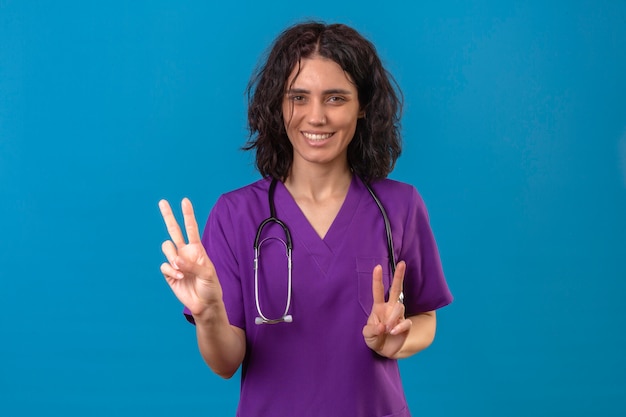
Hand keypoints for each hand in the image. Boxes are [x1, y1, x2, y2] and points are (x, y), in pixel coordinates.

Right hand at [159, 198, 222, 315]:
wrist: (204, 304)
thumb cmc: (210, 287)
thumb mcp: (207, 274)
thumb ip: (192, 265)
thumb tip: (176, 260)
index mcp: (196, 249)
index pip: (191, 228)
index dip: (188, 215)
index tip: (185, 201)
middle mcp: (185, 252)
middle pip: (174, 230)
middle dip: (168, 216)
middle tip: (163, 202)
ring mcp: (176, 262)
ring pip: (166, 247)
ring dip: (171, 256)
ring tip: (180, 268)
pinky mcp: (169, 274)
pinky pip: (164, 266)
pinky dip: (171, 271)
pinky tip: (180, 277)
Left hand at [362, 261, 411, 357]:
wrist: (384, 351)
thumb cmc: (374, 338)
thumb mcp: (367, 335)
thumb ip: (372, 330)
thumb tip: (383, 326)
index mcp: (378, 307)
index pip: (378, 291)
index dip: (377, 279)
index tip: (377, 267)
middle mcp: (390, 308)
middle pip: (396, 289)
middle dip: (399, 276)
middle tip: (402, 263)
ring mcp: (399, 316)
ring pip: (399, 307)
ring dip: (392, 318)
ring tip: (388, 329)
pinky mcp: (406, 325)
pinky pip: (405, 321)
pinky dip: (399, 327)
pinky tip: (393, 332)